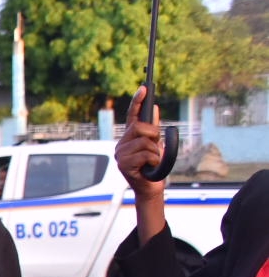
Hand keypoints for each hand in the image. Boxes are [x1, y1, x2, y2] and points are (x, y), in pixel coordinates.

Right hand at [116, 86, 165, 242]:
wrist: (151, 188)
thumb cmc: (153, 167)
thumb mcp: (156, 145)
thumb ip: (153, 128)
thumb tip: (154, 108)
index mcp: (128, 138)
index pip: (132, 116)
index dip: (138, 101)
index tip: (145, 87)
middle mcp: (121, 145)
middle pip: (140, 127)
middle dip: (153, 135)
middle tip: (156, 148)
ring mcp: (120, 155)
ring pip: (145, 142)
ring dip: (156, 152)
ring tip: (153, 162)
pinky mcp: (124, 165)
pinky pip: (146, 154)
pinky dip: (154, 160)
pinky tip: (150, 167)